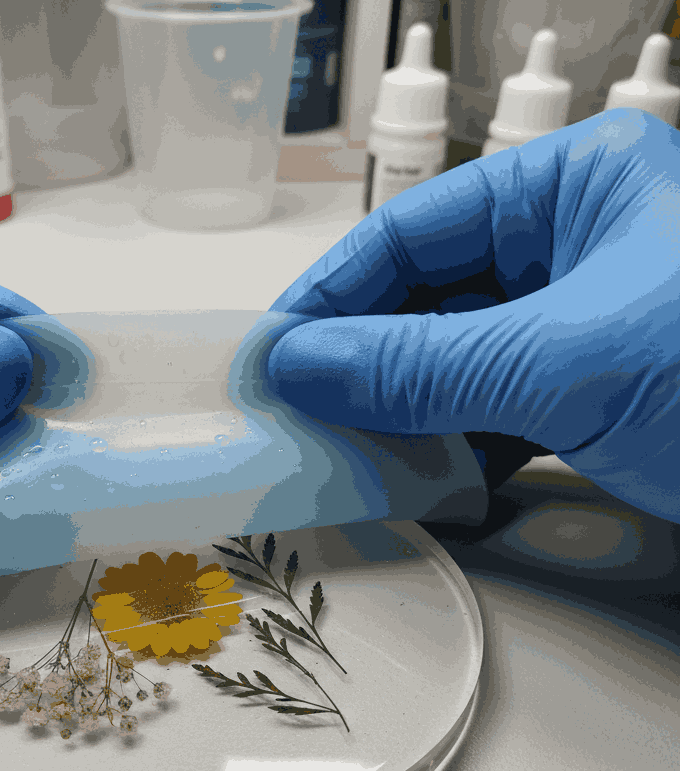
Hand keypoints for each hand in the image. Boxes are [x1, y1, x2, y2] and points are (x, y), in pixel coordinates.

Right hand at [267, 109, 679, 521]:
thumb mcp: (563, 360)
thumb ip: (419, 364)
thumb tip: (306, 363)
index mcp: (582, 185)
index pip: (418, 226)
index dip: (337, 289)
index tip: (280, 346)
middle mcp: (581, 246)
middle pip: (433, 296)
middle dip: (365, 356)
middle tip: (302, 407)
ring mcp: (589, 324)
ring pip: (460, 360)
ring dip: (404, 409)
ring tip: (346, 448)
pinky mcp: (599, 395)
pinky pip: (497, 411)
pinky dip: (454, 447)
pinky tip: (420, 475)